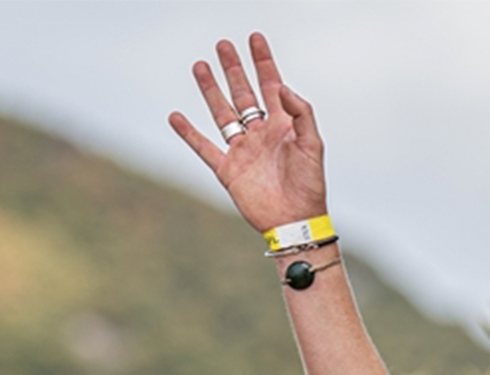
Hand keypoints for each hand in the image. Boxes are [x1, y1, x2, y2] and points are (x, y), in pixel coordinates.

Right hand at [169, 33, 327, 232]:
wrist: (295, 222)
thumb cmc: (309, 185)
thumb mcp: (313, 145)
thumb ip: (301, 114)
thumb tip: (282, 87)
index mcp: (282, 126)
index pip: (271, 85)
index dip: (263, 62)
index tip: (255, 38)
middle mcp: (260, 134)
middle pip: (243, 93)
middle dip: (233, 69)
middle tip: (222, 45)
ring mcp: (242, 150)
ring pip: (222, 113)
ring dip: (211, 90)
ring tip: (200, 66)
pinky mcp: (227, 169)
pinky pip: (204, 147)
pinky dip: (189, 133)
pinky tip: (176, 116)